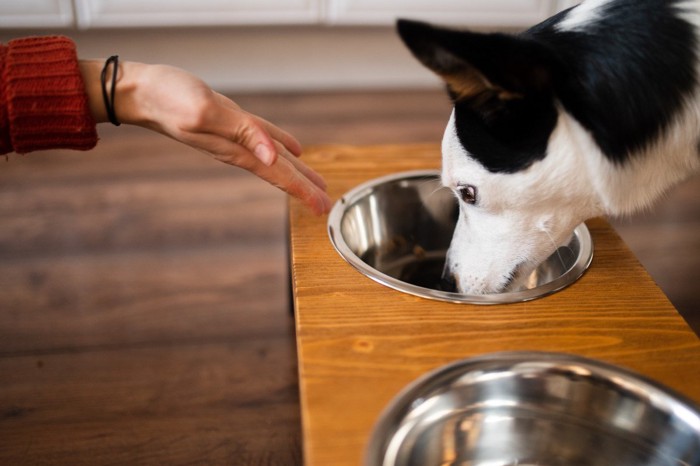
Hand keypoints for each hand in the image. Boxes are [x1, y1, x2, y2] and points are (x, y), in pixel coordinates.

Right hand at [81, 60, 331, 214]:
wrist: (140, 92)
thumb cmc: (167, 99)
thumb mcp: (205, 112)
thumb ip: (242, 132)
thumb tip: (271, 158)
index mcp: (237, 148)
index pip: (279, 175)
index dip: (303, 191)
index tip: (322, 208)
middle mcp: (238, 147)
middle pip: (280, 172)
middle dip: (304, 188)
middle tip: (325, 205)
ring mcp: (234, 135)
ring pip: (274, 156)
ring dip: (296, 171)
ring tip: (314, 182)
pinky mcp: (229, 120)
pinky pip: (262, 136)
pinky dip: (280, 144)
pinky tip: (291, 149)